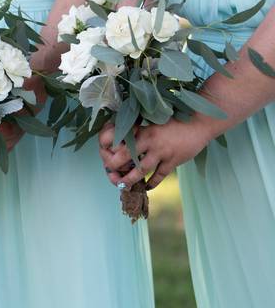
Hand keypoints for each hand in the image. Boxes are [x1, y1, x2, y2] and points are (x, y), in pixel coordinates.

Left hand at [99, 119, 213, 189]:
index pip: (118, 140)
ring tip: (123, 186)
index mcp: (142, 129)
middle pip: (124, 156)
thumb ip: (139, 129)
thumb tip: (121, 139)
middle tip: (111, 174)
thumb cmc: (175, 120)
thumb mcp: (153, 120)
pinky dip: (151, 183)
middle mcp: (149, 141)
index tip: (106, 156)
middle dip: (114, 167)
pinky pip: (159, 176)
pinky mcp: (173, 160)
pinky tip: (146, 187)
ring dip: (129, 180)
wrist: (200, 122)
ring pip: (140, 170)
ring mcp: (162, 152)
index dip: (108, 150)